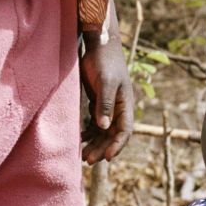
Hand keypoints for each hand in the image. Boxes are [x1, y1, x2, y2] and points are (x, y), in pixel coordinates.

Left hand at [80, 35, 133, 164]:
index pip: (125, 131)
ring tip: (83, 156)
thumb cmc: (105, 61)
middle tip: (88, 160)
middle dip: (102, 149)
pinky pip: (95, 123)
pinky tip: (80, 139)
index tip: (106, 158)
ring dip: (95, 144)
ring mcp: (108, 106)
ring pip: (103, 132)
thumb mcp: (106, 82)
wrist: (99, 45)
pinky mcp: (98, 102)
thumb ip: (104, 104)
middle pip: (113, 135)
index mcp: (125, 104)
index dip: (117, 146)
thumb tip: (103, 127)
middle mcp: (119, 108)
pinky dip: (89, 133)